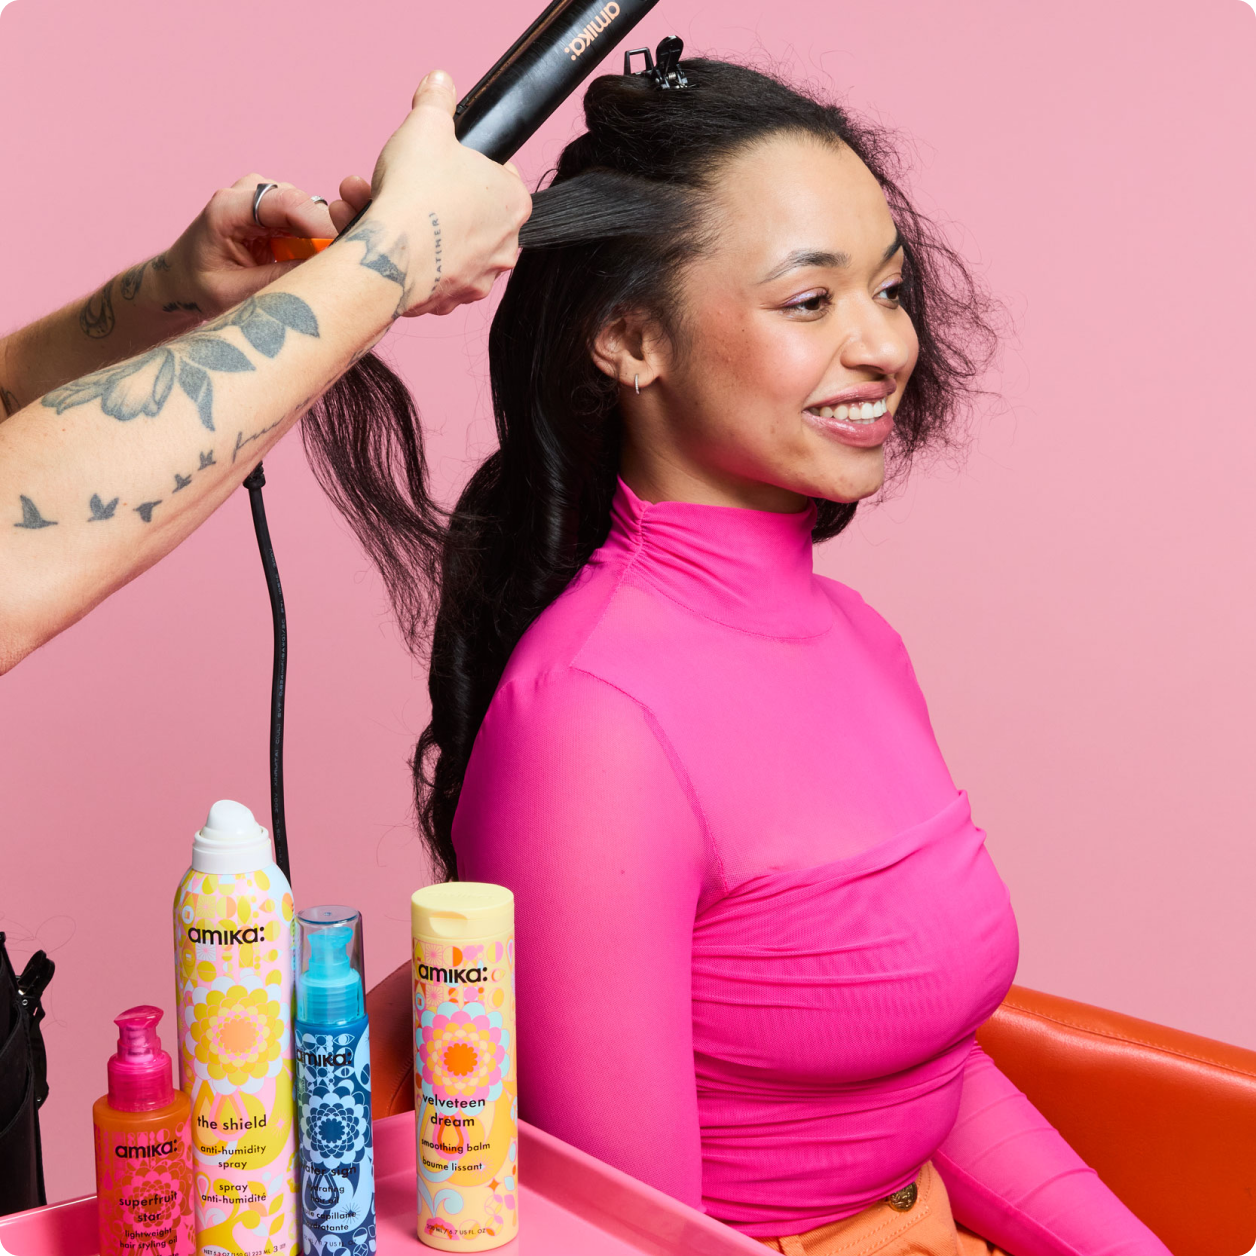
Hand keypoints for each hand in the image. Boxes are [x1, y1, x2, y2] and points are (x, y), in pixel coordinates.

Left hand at [152, 174, 339, 318]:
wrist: (182, 277)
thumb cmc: (201, 285)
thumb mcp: (235, 292)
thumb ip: (277, 280)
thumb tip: (325, 274)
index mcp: (228, 207)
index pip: (288, 203)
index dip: (322, 225)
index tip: (346, 252)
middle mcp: (249, 191)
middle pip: (306, 205)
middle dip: (328, 236)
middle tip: (340, 272)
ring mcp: (264, 195)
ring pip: (313, 212)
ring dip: (323, 241)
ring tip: (321, 272)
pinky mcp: (276, 208)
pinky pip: (309, 221)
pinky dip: (317, 242)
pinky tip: (311, 263)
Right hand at [334, 71, 531, 317]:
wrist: (392, 256)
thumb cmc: (417, 193)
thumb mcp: (427, 125)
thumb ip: (436, 101)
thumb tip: (440, 82)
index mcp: (513, 202)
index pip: (495, 174)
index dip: (460, 161)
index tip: (435, 159)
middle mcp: (504, 245)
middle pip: (458, 207)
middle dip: (412, 188)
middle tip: (381, 176)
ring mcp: (478, 277)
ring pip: (435, 239)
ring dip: (396, 217)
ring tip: (358, 199)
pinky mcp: (449, 300)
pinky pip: (422, 270)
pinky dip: (396, 251)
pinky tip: (366, 233)